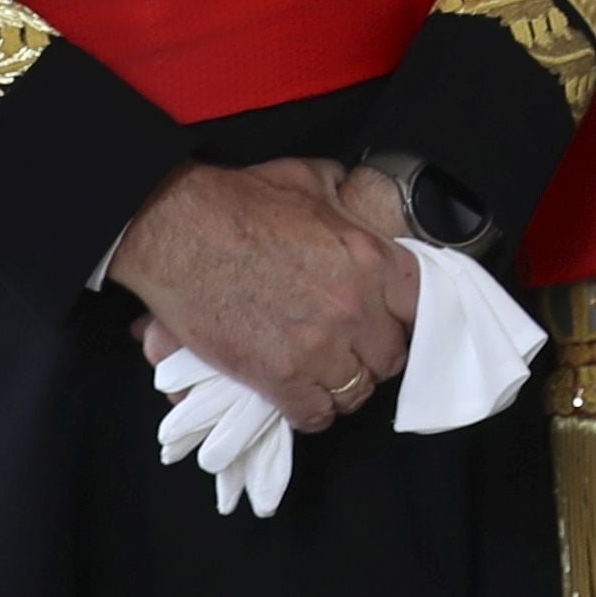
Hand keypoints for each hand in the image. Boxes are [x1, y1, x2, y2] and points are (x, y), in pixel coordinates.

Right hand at [104, 156, 415, 428]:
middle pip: (391, 355)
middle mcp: (353, 307)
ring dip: (343, 385)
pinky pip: (315, 415)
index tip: (391, 318)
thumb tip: (353, 198)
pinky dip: (310, 411)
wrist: (175, 229)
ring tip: (324, 373)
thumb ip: (344, 197)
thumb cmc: (236, 202)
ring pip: (356, 391)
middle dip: (374, 352)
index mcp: (369, 259)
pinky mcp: (279, 376)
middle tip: (353, 346)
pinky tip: (300, 396)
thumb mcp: (308, 180)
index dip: (406, 315)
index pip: (420, 306)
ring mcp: (318, 347)